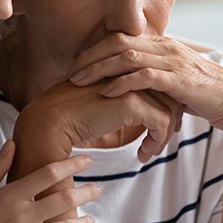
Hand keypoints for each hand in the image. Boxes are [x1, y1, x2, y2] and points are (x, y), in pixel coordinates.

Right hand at [0, 140, 100, 222]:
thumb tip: (12, 143)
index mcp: (10, 197)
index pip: (49, 173)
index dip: (73, 164)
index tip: (88, 160)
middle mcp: (21, 218)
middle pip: (64, 199)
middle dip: (87, 192)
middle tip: (99, 189)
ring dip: (84, 222)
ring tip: (92, 218)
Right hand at [16, 80, 181, 163]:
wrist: (51, 121)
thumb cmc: (73, 114)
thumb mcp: (104, 101)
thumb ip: (121, 99)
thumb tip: (138, 110)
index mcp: (126, 68)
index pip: (160, 85)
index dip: (165, 107)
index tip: (160, 129)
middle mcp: (132, 72)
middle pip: (170, 96)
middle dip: (170, 122)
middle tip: (159, 142)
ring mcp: (132, 86)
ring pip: (169, 110)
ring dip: (163, 136)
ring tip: (149, 152)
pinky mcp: (130, 103)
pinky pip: (160, 123)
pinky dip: (156, 142)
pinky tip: (143, 154)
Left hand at [67, 33, 222, 138]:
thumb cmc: (204, 95)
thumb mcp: (173, 81)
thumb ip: (153, 77)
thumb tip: (131, 84)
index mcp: (162, 45)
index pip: (120, 39)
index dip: (95, 50)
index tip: (76, 65)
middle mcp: (165, 47)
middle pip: (118, 43)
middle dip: (90, 57)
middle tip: (70, 73)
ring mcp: (173, 61)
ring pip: (127, 57)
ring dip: (100, 69)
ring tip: (79, 81)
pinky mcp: (179, 79)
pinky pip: (144, 76)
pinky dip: (123, 82)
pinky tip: (107, 92)